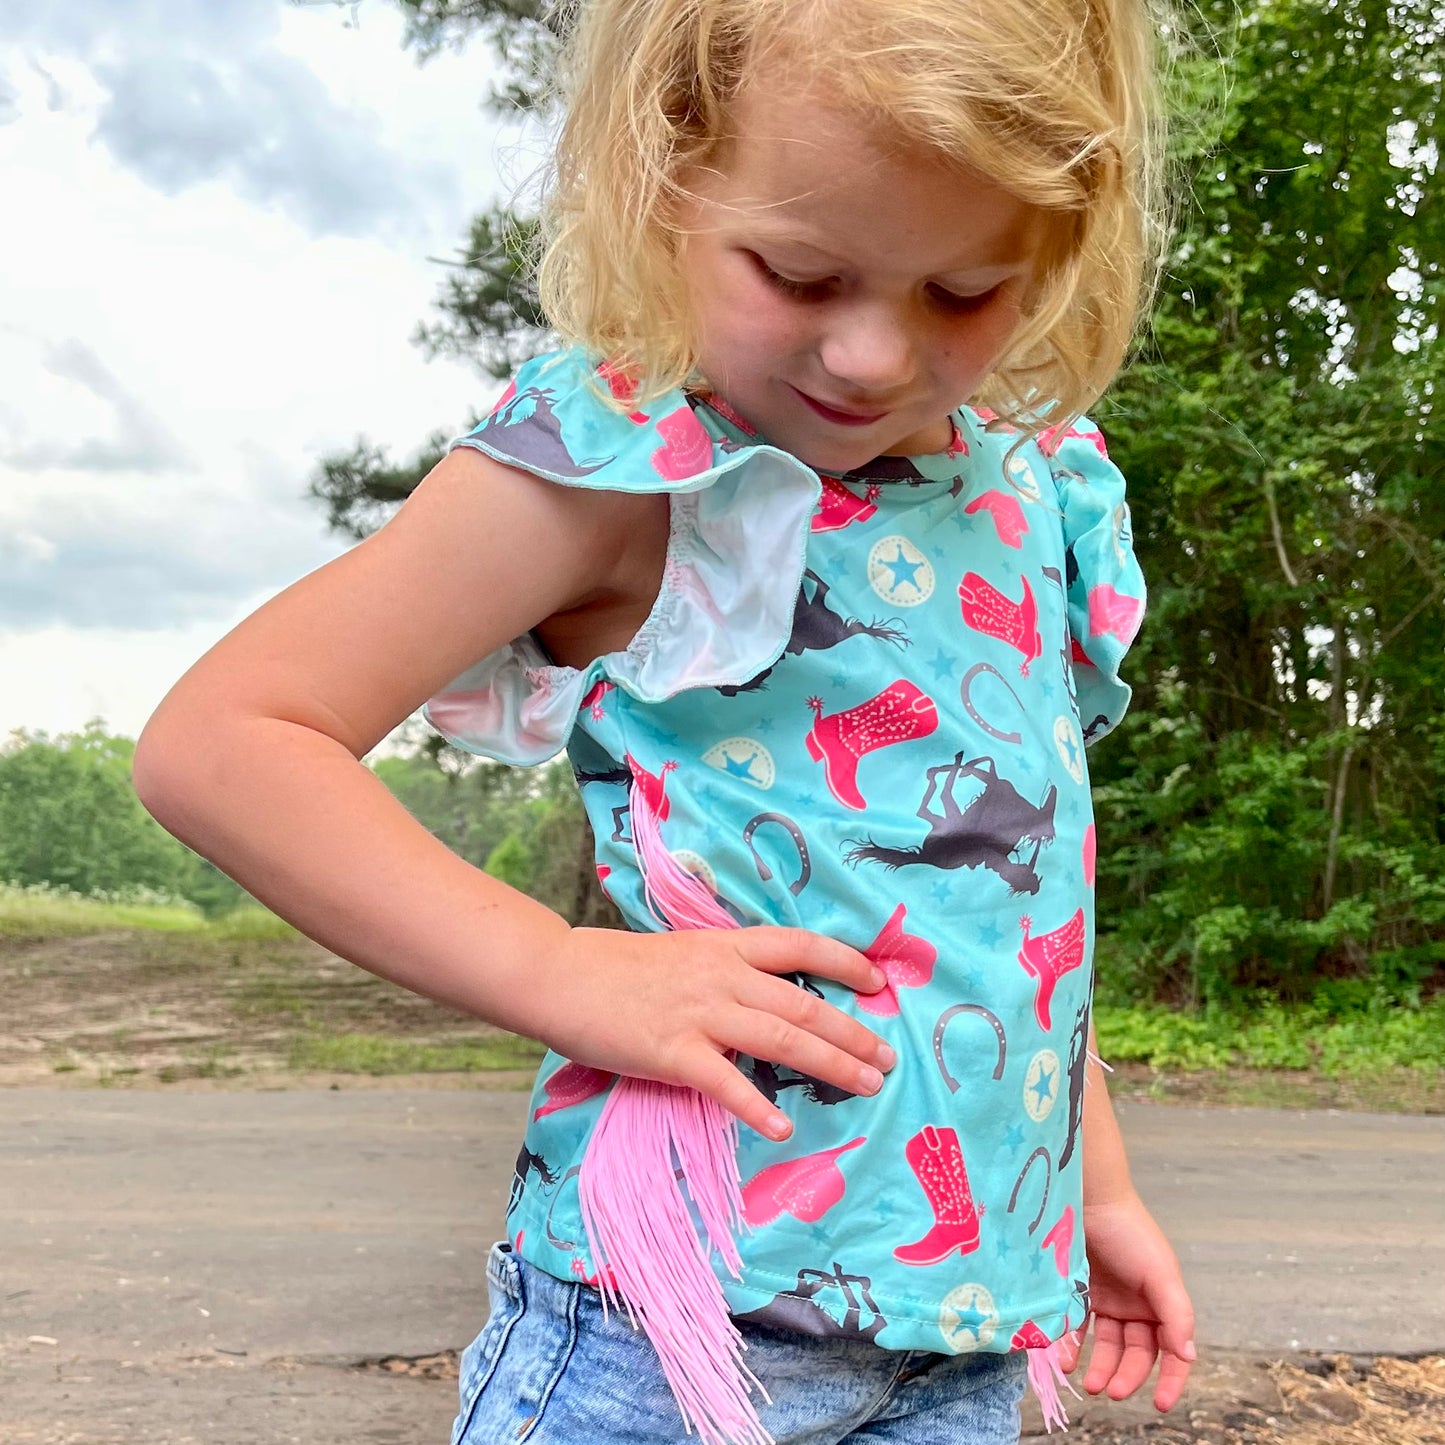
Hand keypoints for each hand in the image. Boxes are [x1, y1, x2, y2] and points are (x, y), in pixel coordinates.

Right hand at [525, 925, 895, 1140]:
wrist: (561, 974)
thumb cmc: (615, 966)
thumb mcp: (680, 952)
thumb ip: (720, 970)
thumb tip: (757, 992)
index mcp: (724, 946)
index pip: (799, 946)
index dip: (844, 962)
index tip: (878, 981)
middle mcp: (722, 976)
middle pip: (804, 1003)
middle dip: (854, 1032)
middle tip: (888, 1059)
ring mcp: (700, 1014)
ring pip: (783, 1038)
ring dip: (833, 1063)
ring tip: (869, 1085)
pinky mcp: (673, 1052)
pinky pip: (725, 1083)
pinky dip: (756, 1107)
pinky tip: (782, 1128)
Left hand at [1058, 1193, 1195, 1411]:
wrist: (1088, 1198)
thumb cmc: (1129, 1232)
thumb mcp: (1161, 1273)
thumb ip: (1177, 1315)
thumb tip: (1189, 1356)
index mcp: (1162, 1304)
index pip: (1173, 1351)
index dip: (1171, 1379)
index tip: (1159, 1404)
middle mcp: (1135, 1306)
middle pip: (1136, 1353)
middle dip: (1126, 1375)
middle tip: (1111, 1391)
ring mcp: (1106, 1300)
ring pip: (1106, 1346)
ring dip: (1101, 1367)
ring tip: (1090, 1383)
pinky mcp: (1077, 1292)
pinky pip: (1076, 1328)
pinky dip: (1072, 1346)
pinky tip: (1066, 1361)